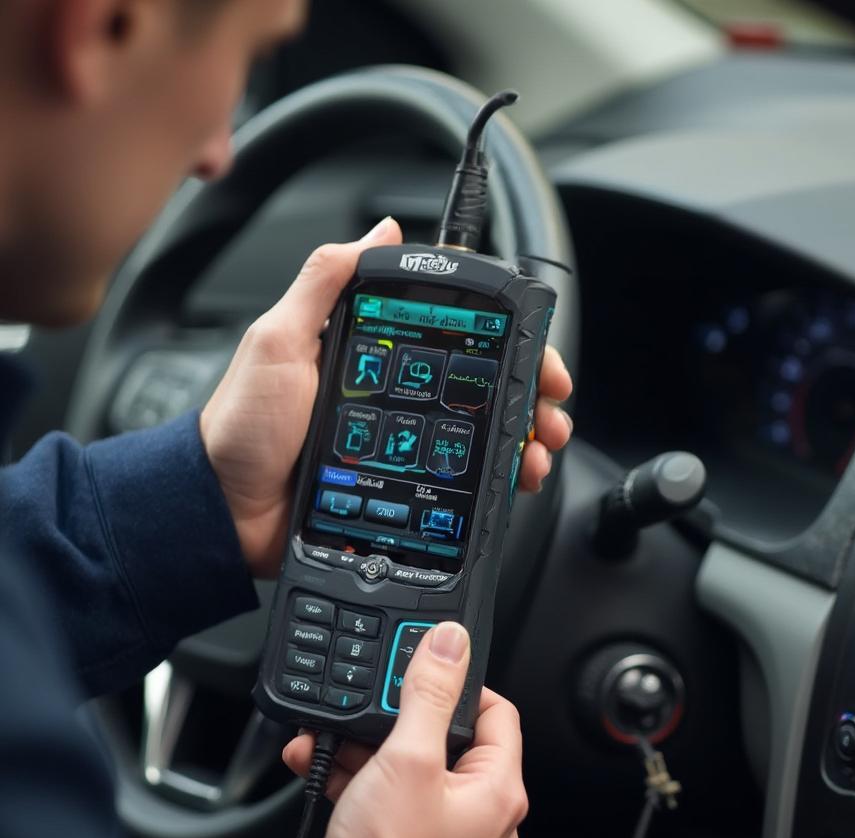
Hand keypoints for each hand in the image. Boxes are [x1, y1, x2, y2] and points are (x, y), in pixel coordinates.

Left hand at [200, 218, 573, 576]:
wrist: (225, 510)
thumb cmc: (243, 426)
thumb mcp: (278, 340)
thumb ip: (323, 283)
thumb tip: (380, 231)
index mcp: (374, 354)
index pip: (455, 333)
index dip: (504, 336)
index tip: (534, 347)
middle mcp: (396, 395)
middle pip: (482, 384)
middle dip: (529, 391)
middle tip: (549, 405)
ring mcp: (404, 442)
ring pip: (483, 432)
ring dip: (525, 434)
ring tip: (539, 446)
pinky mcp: (404, 484)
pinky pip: (463, 477)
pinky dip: (499, 475)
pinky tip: (516, 476)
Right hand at [284, 622, 526, 837]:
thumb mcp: (410, 759)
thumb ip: (430, 696)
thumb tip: (452, 644)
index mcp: (497, 791)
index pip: (497, 715)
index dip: (463, 685)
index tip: (428, 669)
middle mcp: (477, 815)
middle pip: (446, 740)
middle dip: (399, 718)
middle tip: (371, 702)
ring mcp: (439, 834)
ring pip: (408, 769)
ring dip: (366, 747)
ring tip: (332, 732)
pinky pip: (384, 798)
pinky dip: (354, 778)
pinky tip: (318, 761)